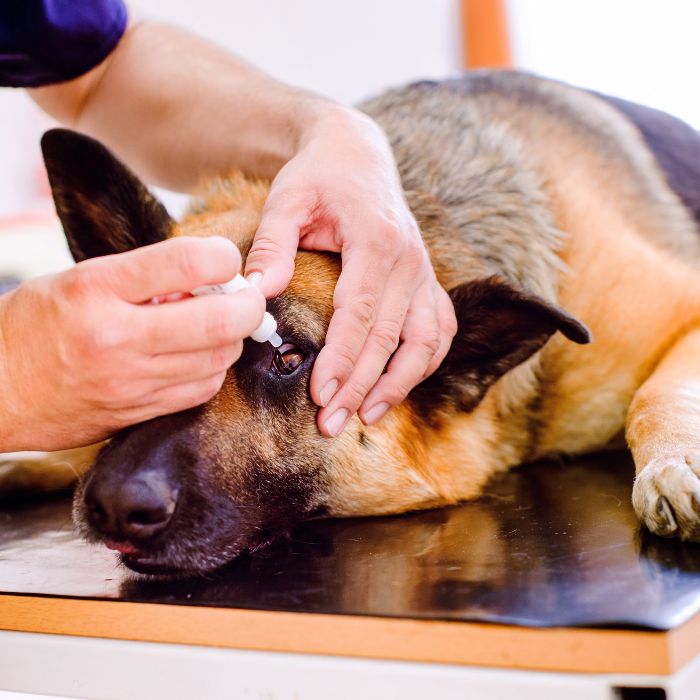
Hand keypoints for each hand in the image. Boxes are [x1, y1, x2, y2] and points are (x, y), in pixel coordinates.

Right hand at [0, 236, 264, 450]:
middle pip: (219, 320)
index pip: (185, 262)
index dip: (223, 256)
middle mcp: (116, 336)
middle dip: (248, 306)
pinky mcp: (136, 411)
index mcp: (96, 289)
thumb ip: (142, 277)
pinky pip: (200, 390)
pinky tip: (201, 356)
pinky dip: (213, 369)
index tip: (227, 259)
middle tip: (246, 298)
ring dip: (231, 339)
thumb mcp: (77, 280)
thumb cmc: (33, 325)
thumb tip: (207, 280)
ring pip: (218, 359)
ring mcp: (129, 380)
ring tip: (218, 326)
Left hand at [245, 105, 456, 435]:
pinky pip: (439, 329)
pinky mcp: (426, 280)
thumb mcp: (287, 198)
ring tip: (368, 417)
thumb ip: (273, 245)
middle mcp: (409, 260)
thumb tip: (258, 294)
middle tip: (331, 423)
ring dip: (400, 383)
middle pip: (389, 337)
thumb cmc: (318, 177)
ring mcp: (423, 271)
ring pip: (426, 341)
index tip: (320, 395)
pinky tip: (399, 385)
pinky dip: (424, 362)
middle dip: (360, 385)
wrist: (358, 155)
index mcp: (376, 241)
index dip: (342, 358)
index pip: (361, 313)